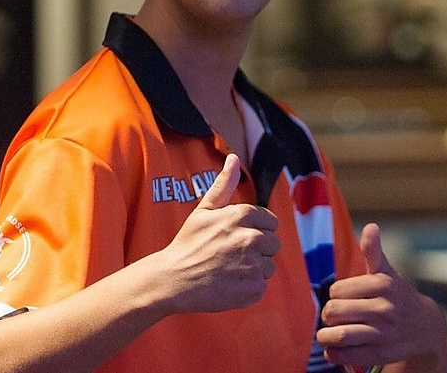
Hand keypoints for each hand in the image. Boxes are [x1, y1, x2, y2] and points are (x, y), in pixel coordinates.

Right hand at [157, 153, 279, 313]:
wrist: (174, 279)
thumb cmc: (188, 243)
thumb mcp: (204, 209)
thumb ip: (224, 184)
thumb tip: (233, 158)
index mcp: (242, 215)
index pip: (270, 222)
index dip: (255, 229)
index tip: (236, 237)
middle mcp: (251, 237)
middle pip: (273, 244)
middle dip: (257, 249)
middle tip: (231, 254)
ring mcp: (254, 264)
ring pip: (269, 266)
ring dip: (253, 269)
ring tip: (228, 269)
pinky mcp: (253, 288)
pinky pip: (262, 286)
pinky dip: (248, 287)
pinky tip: (229, 283)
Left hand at [317, 223, 446, 371]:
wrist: (426, 328)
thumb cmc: (396, 294)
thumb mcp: (386, 271)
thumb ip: (373, 250)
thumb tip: (371, 226)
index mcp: (381, 284)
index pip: (336, 290)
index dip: (334, 295)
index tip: (341, 297)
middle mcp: (384, 309)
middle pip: (334, 311)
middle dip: (327, 314)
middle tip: (331, 316)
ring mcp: (383, 333)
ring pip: (339, 335)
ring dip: (325, 336)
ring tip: (325, 334)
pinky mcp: (382, 353)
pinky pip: (348, 356)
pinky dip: (334, 354)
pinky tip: (334, 349)